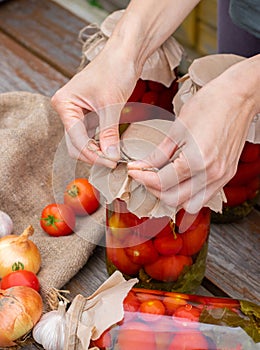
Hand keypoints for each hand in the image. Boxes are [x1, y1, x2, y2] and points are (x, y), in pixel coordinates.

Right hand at [51, 43, 138, 166]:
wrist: (124, 54)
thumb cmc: (115, 69)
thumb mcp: (111, 104)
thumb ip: (109, 133)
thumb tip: (110, 156)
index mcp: (65, 104)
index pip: (77, 139)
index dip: (94, 154)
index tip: (111, 162)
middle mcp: (67, 109)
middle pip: (76, 143)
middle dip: (93, 154)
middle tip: (113, 162)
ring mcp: (77, 112)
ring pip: (83, 141)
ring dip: (98, 150)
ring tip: (114, 156)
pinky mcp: (88, 114)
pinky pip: (91, 134)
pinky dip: (101, 142)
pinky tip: (112, 147)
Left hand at [128, 57, 258, 212]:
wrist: (238, 96)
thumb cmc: (210, 104)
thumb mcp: (177, 129)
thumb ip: (159, 153)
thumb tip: (141, 166)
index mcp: (196, 161)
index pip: (161, 182)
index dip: (142, 178)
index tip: (134, 171)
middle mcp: (211, 174)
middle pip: (173, 199)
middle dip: (154, 189)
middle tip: (145, 175)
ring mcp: (221, 177)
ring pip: (190, 204)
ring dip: (172, 196)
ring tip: (162, 180)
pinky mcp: (227, 175)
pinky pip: (204, 196)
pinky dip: (189, 194)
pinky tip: (180, 180)